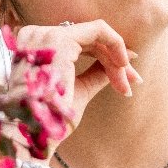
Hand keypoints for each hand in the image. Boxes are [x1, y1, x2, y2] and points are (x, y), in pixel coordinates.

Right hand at [12, 19, 142, 155]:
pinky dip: (116, 44)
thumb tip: (118, 65)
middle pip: (88, 40)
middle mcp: (36, 36)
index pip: (77, 45)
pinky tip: (125, 64)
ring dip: (116, 59)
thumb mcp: (77, 92)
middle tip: (134, 81)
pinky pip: (98, 31)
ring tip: (130, 81)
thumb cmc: (49, 121)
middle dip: (115, 61)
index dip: (105, 58)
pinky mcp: (60, 40)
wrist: (33, 136)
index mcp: (34, 48)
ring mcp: (46, 35)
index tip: (126, 77)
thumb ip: (94, 74)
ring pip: (95, 36)